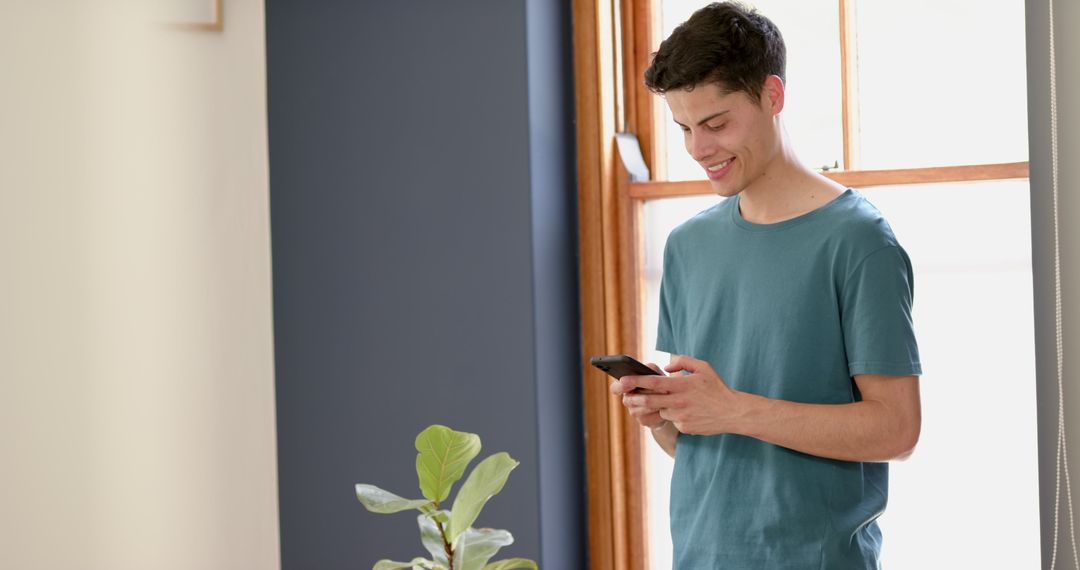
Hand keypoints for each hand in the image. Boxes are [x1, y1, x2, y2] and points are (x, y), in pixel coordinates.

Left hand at [618, 354, 743, 435]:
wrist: (733, 412)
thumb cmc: (717, 387)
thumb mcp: (703, 367)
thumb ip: (683, 361)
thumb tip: (666, 366)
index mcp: (682, 385)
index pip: (653, 382)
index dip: (636, 381)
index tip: (623, 380)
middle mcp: (680, 401)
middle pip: (649, 400)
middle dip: (634, 398)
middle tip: (625, 397)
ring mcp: (681, 416)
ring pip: (661, 410)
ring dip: (661, 406)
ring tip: (675, 401)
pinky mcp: (685, 427)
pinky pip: (672, 420)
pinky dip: (674, 415)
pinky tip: (688, 412)